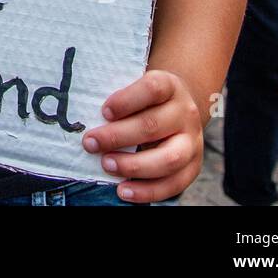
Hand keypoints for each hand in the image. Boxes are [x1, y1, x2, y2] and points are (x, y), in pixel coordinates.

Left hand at [82, 69, 203, 202]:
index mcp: (170, 86)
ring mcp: (192, 142)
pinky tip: (123, 191)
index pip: (152, 89)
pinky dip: (147, 191)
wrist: (179, 108)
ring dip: (133, 166)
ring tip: (106, 165)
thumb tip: (85, 118)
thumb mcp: (137, 88)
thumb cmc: (146, 99)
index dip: (127, 100)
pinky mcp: (193, 167)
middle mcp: (185, 113)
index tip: (104, 111)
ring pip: (168, 158)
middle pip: (153, 125)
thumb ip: (119, 99)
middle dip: (118, 137)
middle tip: (91, 143)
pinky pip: (173, 184)